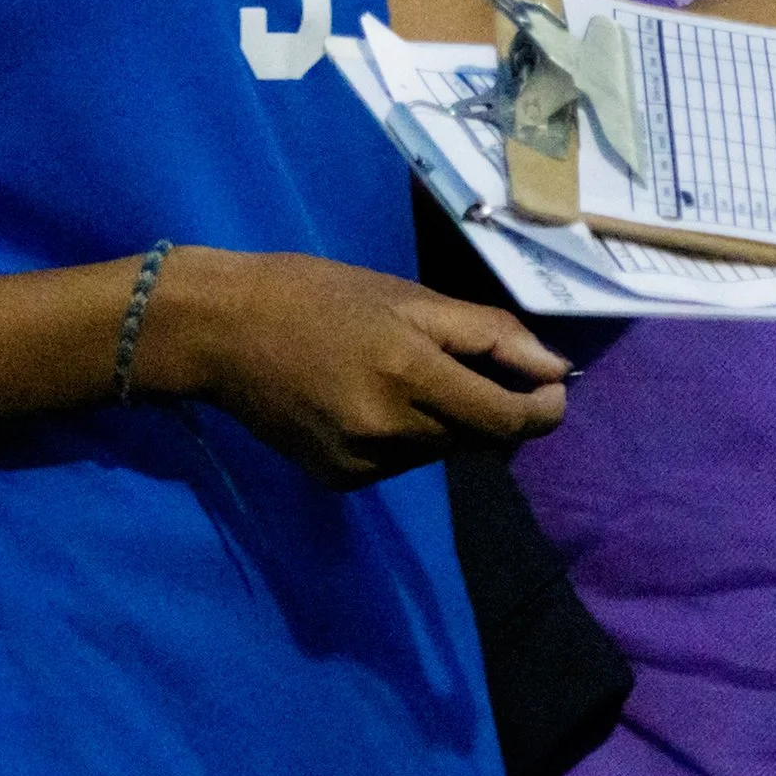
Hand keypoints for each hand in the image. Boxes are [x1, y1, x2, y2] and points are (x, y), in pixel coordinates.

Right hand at [147, 249, 571, 489]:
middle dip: (492, 408)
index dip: (543, 410)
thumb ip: (487, 334)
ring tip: (406, 371)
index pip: (506, 420)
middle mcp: (388, 430)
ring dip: (447, 420)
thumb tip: (555, 369)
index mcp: (409, 373)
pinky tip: (372, 398)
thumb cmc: (317, 295)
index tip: (554, 390)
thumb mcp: (407, 296)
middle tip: (467, 362)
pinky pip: (401, 463)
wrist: (220, 331)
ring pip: (441, 451)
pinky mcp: (338, 479)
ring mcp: (360, 462)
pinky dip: (407, 436)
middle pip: (479, 438)